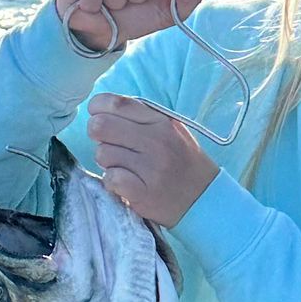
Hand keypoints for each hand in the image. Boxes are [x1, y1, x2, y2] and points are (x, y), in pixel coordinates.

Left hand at [90, 95, 216, 226]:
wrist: (204, 198)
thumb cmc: (182, 161)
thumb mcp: (170, 129)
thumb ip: (141, 116)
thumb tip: (103, 108)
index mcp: (160, 122)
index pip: (116, 103)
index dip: (97, 107)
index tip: (96, 115)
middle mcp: (156, 141)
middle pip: (101, 126)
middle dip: (96, 134)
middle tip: (106, 143)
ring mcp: (151, 167)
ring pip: (102, 154)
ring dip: (106, 162)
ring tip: (123, 167)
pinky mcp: (144, 192)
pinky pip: (110, 179)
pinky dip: (111, 182)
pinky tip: (123, 183)